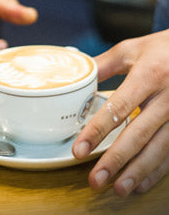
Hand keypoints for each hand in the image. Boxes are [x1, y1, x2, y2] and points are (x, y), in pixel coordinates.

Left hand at [72, 30, 168, 195]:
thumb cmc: (161, 49)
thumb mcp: (131, 49)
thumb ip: (103, 64)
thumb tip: (76, 76)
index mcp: (148, 75)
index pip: (118, 107)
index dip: (97, 130)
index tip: (80, 148)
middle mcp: (166, 98)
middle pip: (138, 134)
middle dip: (116, 160)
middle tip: (95, 179)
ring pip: (158, 149)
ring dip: (137, 172)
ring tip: (117, 188)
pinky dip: (156, 172)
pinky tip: (140, 184)